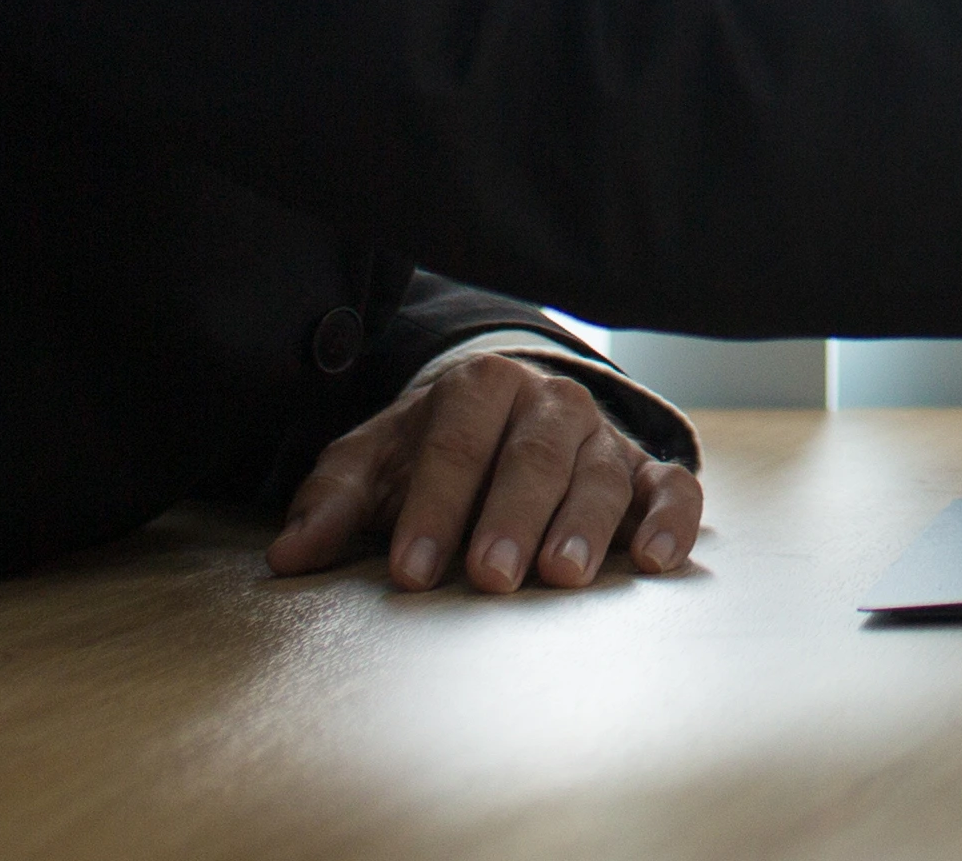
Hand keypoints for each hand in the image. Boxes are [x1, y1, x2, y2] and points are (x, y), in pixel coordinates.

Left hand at [268, 350, 707, 596]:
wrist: (506, 418)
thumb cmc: (432, 452)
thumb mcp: (376, 462)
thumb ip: (334, 502)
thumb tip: (288, 556)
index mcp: (480, 385)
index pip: (456, 441)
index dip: (433, 506)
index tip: (410, 571)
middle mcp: (550, 402)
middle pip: (534, 455)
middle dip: (511, 516)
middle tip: (492, 575)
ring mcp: (603, 436)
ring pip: (602, 473)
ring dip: (584, 524)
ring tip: (561, 575)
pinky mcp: (647, 471)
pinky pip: (673, 488)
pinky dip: (671, 520)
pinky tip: (655, 560)